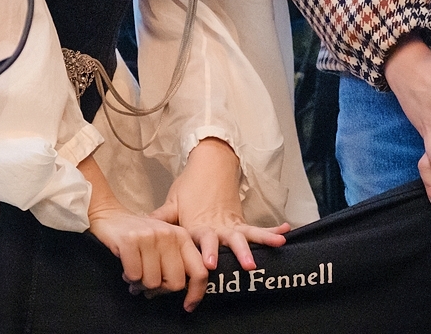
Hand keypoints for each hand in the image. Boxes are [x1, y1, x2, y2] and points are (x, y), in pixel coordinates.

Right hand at [80, 153, 207, 308]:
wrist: (111, 216)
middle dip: (160, 289)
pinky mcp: (130, 240)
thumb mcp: (165, 245)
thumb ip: (178, 263)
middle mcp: (169, 235)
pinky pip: (135, 276)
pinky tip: (126, 268)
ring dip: (141, 284)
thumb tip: (187, 294)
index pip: (199, 271)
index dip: (196, 293)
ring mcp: (150, 236)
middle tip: (148, 283)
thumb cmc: (140, 237)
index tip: (188, 306)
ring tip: (135, 272)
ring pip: (152, 282)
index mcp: (182, 237)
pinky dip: (129, 277)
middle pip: (175, 283)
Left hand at [153, 138, 289, 310]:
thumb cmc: (188, 187)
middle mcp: (218, 225)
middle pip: (230, 240)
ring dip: (262, 241)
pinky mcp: (240, 220)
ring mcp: (231, 223)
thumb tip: (144, 229)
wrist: (208, 165)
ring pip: (248, 234)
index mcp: (199, 224)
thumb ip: (162, 218)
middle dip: (239, 252)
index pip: (204, 240)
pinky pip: (258, 227)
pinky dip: (272, 230)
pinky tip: (286, 232)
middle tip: (248, 264)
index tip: (209, 264)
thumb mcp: (172, 202)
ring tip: (278, 245)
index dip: (207, 251)